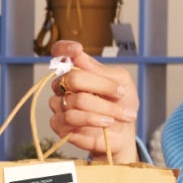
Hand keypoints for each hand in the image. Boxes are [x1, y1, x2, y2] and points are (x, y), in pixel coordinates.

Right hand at [46, 41, 138, 162]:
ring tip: (121, 114)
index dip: (64, 49)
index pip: (60, 53)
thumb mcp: (122, 83)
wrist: (124, 133)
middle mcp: (64, 86)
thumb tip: (79, 57)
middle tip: (120, 94)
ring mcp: (59, 105)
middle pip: (72, 78)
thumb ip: (102, 72)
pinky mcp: (59, 125)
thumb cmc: (122, 104)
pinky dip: (93, 120)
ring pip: (75, 101)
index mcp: (78, 71)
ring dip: (104, 108)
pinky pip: (71, 118)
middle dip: (102, 87)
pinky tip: (107, 123)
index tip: (77, 50)